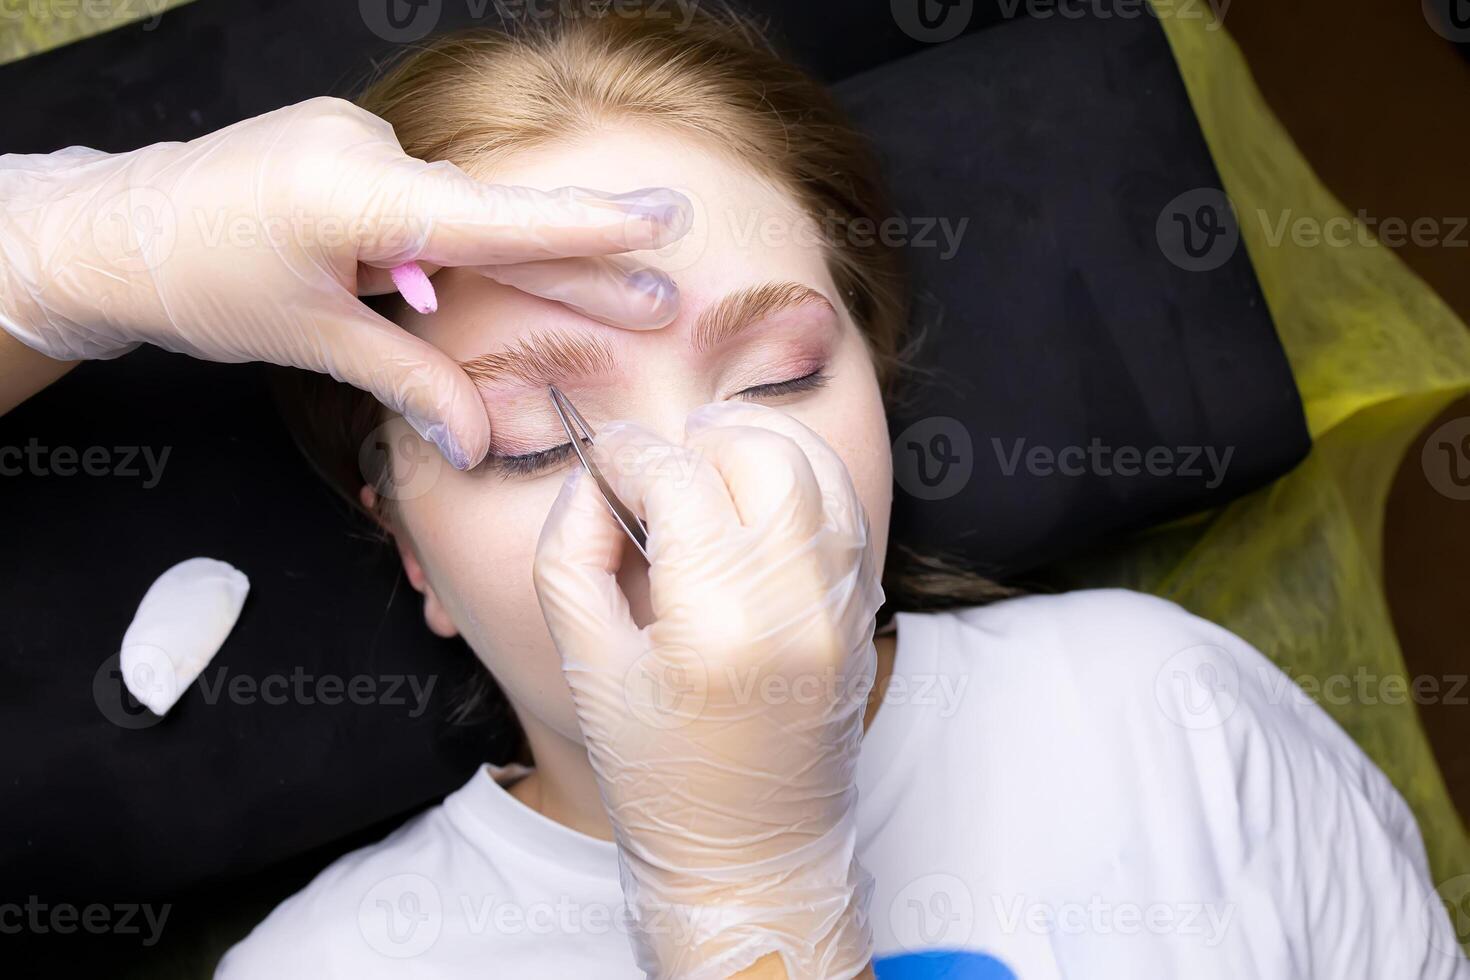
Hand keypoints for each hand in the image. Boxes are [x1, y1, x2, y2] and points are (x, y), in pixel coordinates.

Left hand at [0, 96, 689, 467]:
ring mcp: (353, 136)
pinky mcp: (346, 143)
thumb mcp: (310, 343)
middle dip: (583, 259)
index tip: (660, 221)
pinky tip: (419, 282)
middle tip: (662, 291)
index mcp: (351, 195)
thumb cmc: (200, 286)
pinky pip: (421, 199)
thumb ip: (408, 380)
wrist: (114, 228)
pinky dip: (445, 245)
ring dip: (515, 258)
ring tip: (600, 292)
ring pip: (460, 212)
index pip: (492, 221)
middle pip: (496, 219)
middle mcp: (362, 147)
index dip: (583, 227)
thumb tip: (481, 440)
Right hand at [533, 401, 882, 979]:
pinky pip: (844, 505)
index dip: (628, 453)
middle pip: (761, 453)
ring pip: (816, 464)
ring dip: (754, 446)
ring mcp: (847, 607)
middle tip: (657, 467)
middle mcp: (799, 605)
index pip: (679, 478)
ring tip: (705, 467)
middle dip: (699, 441)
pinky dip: (799, 479)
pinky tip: (752, 501)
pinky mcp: (867, 612)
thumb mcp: (585, 664)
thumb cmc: (658, 777)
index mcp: (719, 625)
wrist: (753, 858)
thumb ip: (572, 550)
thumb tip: (600, 474)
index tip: (603, 460)